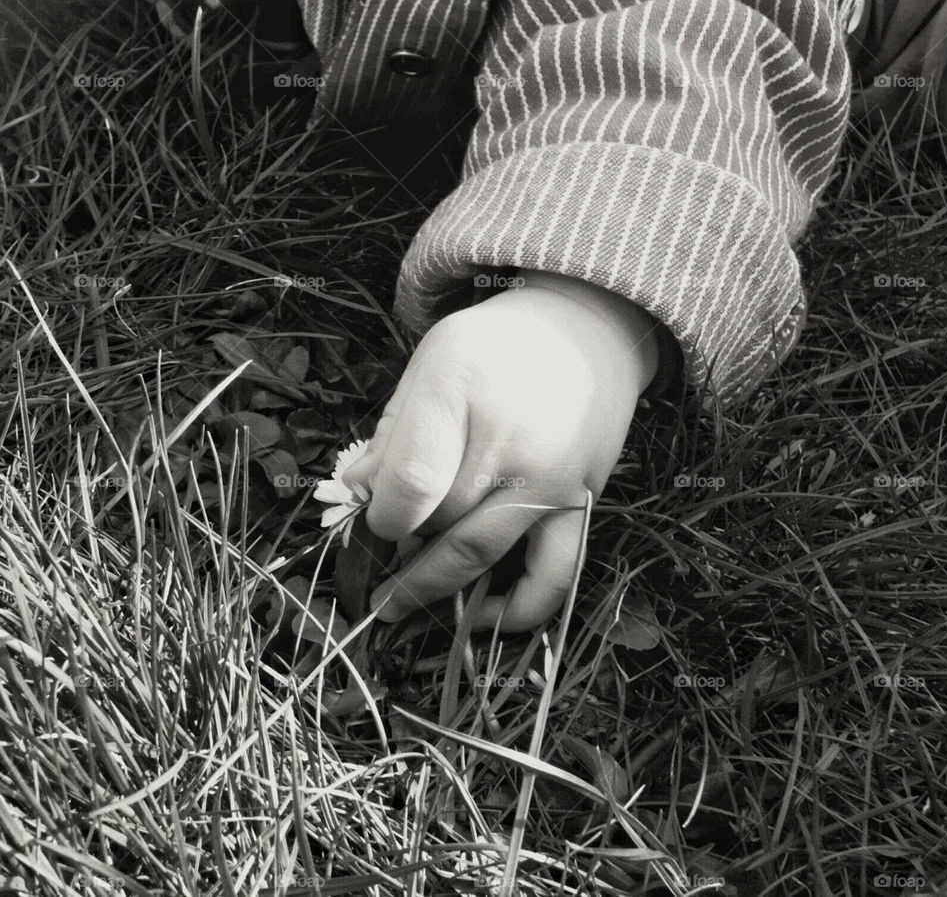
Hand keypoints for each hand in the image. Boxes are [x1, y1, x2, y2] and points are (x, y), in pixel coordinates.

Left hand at [342, 271, 660, 631]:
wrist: (586, 332)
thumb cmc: (496, 348)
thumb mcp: (431, 364)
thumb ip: (393, 432)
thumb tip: (358, 493)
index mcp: (461, 387)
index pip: (411, 481)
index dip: (381, 516)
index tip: (376, 518)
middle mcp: (512, 437)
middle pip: (439, 521)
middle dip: (400, 546)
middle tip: (378, 557)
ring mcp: (552, 477)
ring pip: (481, 554)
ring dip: (434, 586)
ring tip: (396, 604)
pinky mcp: (583, 505)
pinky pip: (555, 576)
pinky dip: (518, 609)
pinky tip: (482, 617)